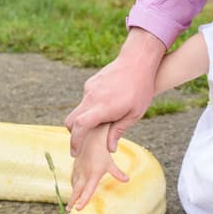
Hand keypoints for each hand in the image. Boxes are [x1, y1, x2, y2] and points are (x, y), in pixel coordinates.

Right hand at [65, 29, 165, 155]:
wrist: (138, 60)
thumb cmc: (141, 88)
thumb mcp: (135, 114)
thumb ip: (119, 131)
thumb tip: (110, 149)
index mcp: (103, 107)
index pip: (80, 126)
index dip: (75, 141)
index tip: (74, 152)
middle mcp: (92, 97)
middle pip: (71, 120)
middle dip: (74, 134)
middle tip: (82, 144)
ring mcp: (90, 88)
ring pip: (79, 110)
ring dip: (84, 120)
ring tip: (101, 124)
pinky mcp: (91, 83)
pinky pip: (86, 100)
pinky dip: (90, 108)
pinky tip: (107, 106)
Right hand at [68, 124, 128, 210]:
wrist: (91, 138)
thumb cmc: (102, 152)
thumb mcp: (110, 163)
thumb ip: (118, 173)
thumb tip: (127, 180)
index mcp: (93, 174)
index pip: (87, 190)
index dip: (83, 200)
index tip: (78, 209)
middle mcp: (84, 174)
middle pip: (77, 190)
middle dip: (72, 201)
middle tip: (68, 211)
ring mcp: (78, 170)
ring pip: (74, 184)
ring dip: (72, 194)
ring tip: (69, 205)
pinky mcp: (75, 166)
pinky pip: (73, 178)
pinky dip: (72, 185)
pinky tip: (73, 189)